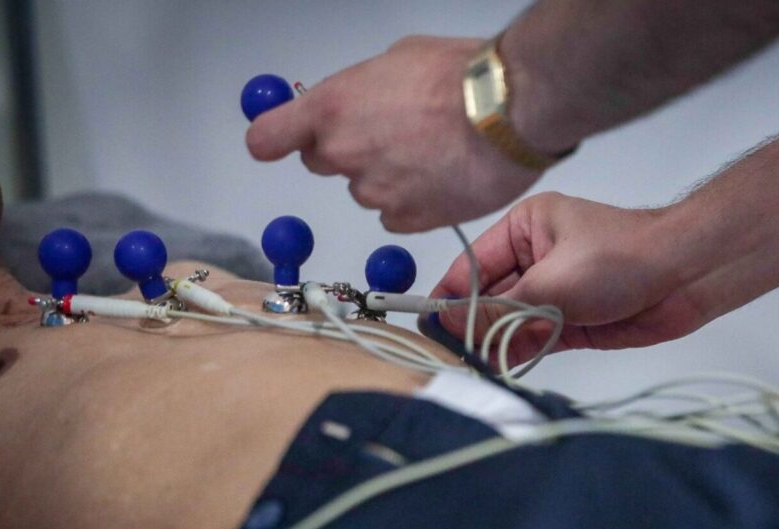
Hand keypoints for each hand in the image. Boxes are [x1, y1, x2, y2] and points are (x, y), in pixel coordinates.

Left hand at [246, 36, 542, 232]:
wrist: (509, 112)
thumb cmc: (462, 77)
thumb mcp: (398, 59)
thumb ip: (362, 90)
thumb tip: (360, 100)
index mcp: (332, 108)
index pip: (269, 137)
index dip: (274, 139)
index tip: (276, 141)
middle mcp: (344, 154)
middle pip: (322, 163)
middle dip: (349, 151)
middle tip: (392, 134)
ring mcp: (375, 192)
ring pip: (366, 190)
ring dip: (389, 177)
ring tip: (432, 153)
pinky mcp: (408, 219)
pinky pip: (397, 215)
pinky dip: (414, 203)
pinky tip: (441, 178)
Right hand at [430, 192, 711, 367]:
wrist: (688, 277)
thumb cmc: (625, 257)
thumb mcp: (552, 282)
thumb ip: (500, 309)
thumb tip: (450, 322)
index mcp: (525, 229)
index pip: (472, 266)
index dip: (449, 296)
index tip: (426, 324)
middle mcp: (535, 259)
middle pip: (488, 298)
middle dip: (472, 326)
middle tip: (449, 354)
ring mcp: (553, 292)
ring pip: (509, 323)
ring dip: (495, 343)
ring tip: (474, 364)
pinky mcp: (571, 322)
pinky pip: (533, 340)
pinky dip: (519, 353)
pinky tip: (502, 365)